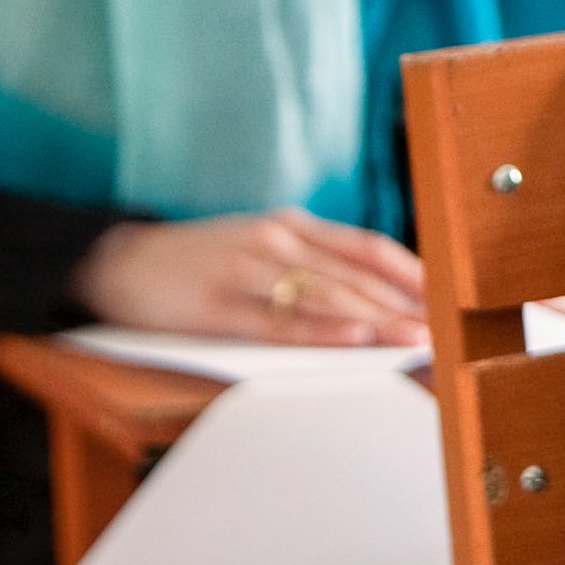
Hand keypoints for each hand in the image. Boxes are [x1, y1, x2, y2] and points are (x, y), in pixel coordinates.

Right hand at [70, 207, 428, 345]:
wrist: (114, 259)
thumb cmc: (198, 261)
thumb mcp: (260, 247)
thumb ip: (311, 263)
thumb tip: (374, 296)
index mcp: (291, 226)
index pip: (367, 248)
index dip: (412, 273)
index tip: (449, 297)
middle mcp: (275, 241)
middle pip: (356, 275)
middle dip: (406, 305)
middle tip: (446, 329)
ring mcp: (246, 270)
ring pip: (326, 296)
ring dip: (377, 319)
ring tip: (416, 338)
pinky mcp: (218, 306)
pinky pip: (280, 321)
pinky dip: (323, 330)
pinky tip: (355, 338)